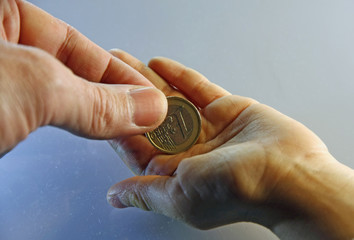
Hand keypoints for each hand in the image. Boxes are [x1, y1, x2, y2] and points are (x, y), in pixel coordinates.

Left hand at [0, 1, 166, 154]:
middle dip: (109, 96)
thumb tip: (144, 107)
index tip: (147, 95)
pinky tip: (90, 134)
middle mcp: (0, 46)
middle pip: (69, 70)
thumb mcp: (34, 88)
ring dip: (92, 116)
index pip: (74, 41)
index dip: (117, 71)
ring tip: (126, 129)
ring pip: (56, 96)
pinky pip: (40, 118)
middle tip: (142, 116)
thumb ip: (94, 101)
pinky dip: (68, 128)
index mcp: (0, 11)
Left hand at [107, 51, 353, 238]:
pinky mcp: (227, 109)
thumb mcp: (179, 196)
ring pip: (171, 100)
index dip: (116, 126)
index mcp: (176, 172)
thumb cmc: (236, 193)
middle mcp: (190, 151)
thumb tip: (115, 197)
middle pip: (150, 119)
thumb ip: (145, 192)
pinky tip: (159, 65)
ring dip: (147, 81)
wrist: (289, 177)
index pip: (137, 147)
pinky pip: (198, 88)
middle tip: (104, 73)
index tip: (98, 105)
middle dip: (126, 96)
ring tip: (123, 62)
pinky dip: (179, 76)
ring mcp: (208, 128)